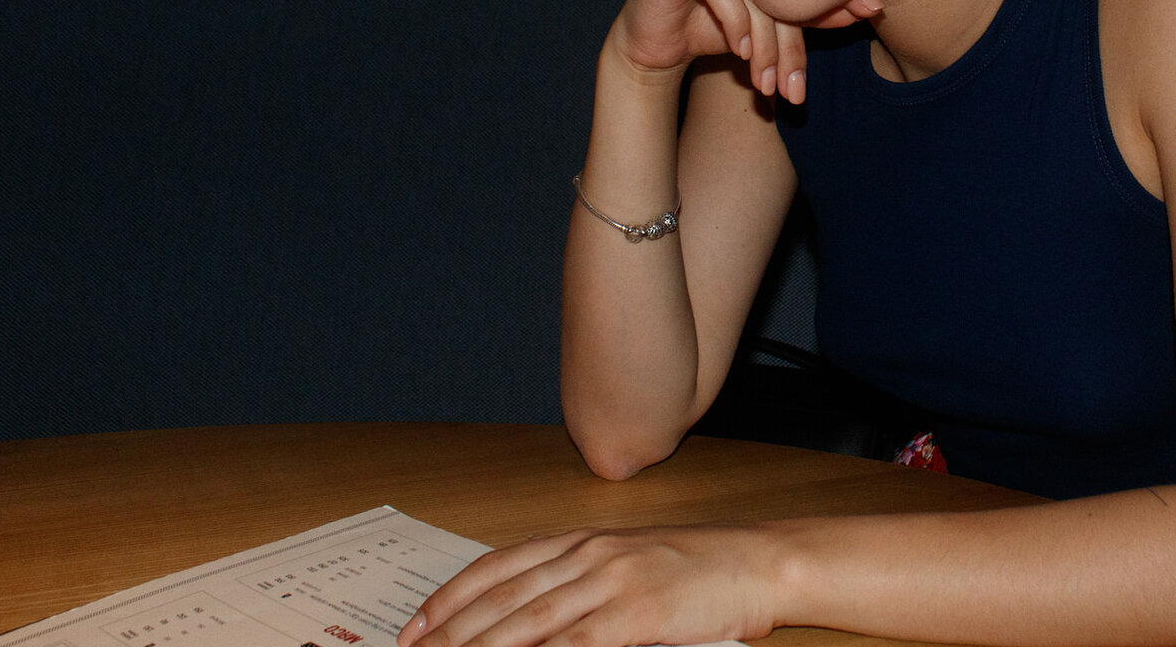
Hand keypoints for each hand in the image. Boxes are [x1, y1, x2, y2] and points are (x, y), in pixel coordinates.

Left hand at [397, 524, 780, 646]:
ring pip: (527, 624)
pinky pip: (575, 645)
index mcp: (584, 540)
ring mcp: (612, 582)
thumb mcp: (632, 565)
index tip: (415, 627)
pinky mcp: (637, 615)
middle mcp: (589, 555)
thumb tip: (528, 624)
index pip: (499, 568)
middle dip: (451, 634)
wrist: (760, 561)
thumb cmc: (702, 568)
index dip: (451, 598)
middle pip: (502, 600)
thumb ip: (581, 586)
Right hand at [609, 0, 879, 103]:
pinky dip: (733, 21)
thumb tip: (868, 9)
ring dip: (763, 42)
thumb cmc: (713, 33)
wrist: (654, 49)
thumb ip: (809, 15)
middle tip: (796, 90)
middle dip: (790, 45)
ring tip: (766, 82)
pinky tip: (741, 51)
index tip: (870, 15)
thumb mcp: (768, 31)